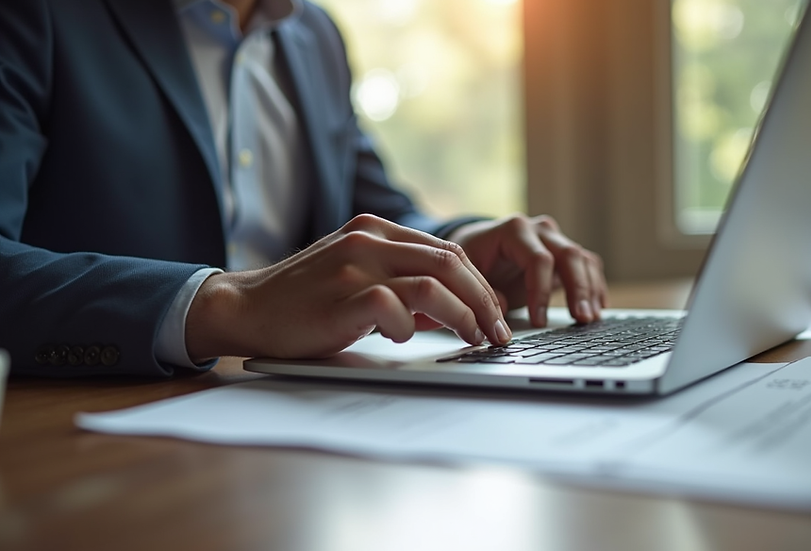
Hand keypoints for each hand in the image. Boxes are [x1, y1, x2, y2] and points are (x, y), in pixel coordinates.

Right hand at [184, 214, 511, 361]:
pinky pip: (396, 308)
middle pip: (450, 263)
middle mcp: (369, 240)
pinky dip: (411, 328)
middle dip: (484, 300)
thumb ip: (401, 286)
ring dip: (463, 315)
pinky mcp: (343, 295)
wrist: (245, 307)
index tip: (495, 313)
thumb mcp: (356, 278)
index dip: (480, 284)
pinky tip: (404, 339)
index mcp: (375, 229)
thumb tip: (452, 313)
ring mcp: (355, 265)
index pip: (448, 251)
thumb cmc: (303, 300)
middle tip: (498, 331)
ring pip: (433, 283)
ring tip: (474, 338)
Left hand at [448, 214, 607, 326]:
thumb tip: (502, 314)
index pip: (538, 259)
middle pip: (569, 255)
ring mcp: (555, 239)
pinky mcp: (564, 254)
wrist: (478, 246)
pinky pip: (588, 265)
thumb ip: (485, 293)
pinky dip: (595, 285)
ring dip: (590, 289)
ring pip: (582, 260)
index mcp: (514, 231)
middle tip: (582, 318)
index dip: (541, 292)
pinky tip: (599, 307)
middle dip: (578, 289)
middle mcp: (539, 230)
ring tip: (591, 318)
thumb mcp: (469, 275)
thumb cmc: (474, 260)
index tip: (538, 321)